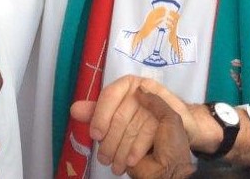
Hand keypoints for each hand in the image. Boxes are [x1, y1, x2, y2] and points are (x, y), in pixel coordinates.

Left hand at [71, 76, 208, 175]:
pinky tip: (131, 160)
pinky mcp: (167, 109)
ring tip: (116, 166)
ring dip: (123, 149)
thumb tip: (74, 110)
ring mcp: (154, 97)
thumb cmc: (140, 117)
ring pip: (134, 126)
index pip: (109, 95)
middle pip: (121, 114)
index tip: (95, 135)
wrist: (174, 123)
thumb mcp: (117, 114)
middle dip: (110, 141)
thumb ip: (97, 112)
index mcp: (124, 84)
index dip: (100, 115)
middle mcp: (139, 87)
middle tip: (104, 159)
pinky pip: (149, 131)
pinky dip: (138, 149)